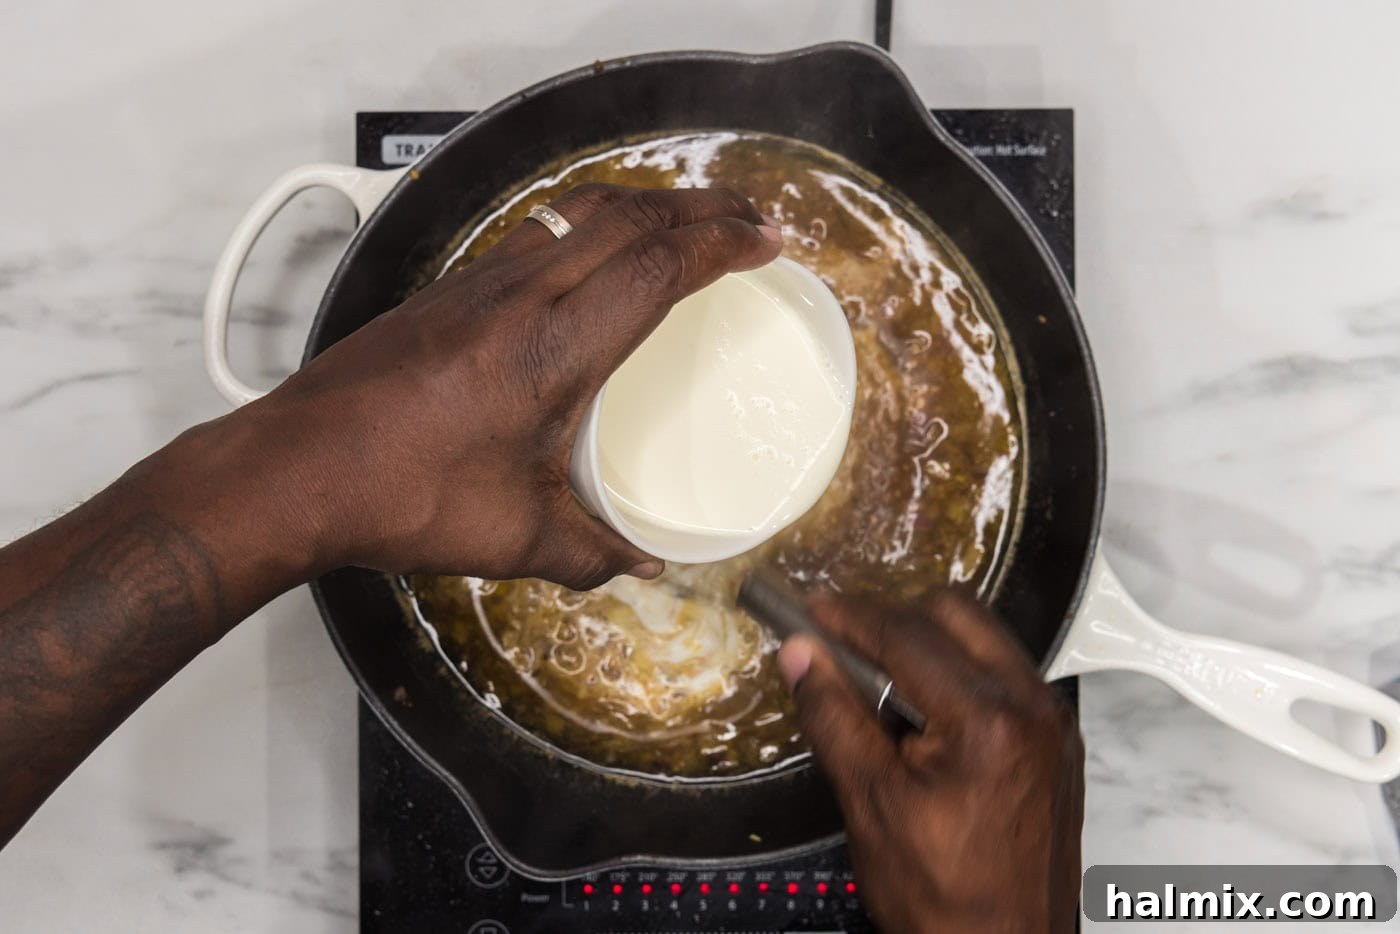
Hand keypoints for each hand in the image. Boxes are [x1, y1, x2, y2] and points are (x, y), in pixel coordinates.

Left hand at [218, 184, 781, 588]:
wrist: (294, 470)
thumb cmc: (403, 497)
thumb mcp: (516, 538)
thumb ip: (594, 551)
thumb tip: (645, 565)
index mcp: (551, 350)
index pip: (655, 269)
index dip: (720, 244)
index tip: (765, 239)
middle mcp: (518, 297)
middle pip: (625, 217)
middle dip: (698, 204)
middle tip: (746, 213)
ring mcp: (476, 284)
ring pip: (576, 212)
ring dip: (642, 204)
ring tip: (684, 217)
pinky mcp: (444, 292)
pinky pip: (533, 232)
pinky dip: (586, 223)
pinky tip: (592, 250)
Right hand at [778, 592, 1083, 933]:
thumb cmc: (944, 899)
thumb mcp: (870, 802)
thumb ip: (834, 715)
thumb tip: (801, 656)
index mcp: (988, 720)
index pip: (907, 634)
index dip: (849, 617)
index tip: (812, 613)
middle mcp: (1033, 708)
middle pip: (955, 613)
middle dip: (892, 619)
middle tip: (842, 647)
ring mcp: (1052, 724)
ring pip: (983, 638)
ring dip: (926, 645)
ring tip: (878, 687)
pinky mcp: (1056, 742)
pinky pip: (1003, 676)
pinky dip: (957, 675)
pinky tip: (920, 717)